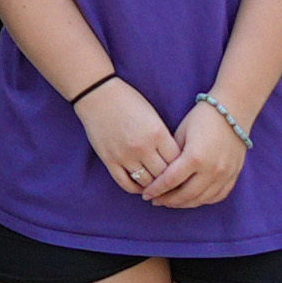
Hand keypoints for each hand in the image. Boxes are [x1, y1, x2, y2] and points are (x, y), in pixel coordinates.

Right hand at [75, 79, 179, 198]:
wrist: (97, 94)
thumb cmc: (128, 101)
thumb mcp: (153, 115)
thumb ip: (164, 138)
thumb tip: (175, 161)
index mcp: (157, 133)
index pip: (178, 161)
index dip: (183, 168)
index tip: (184, 171)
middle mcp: (142, 147)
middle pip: (164, 175)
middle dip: (170, 180)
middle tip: (175, 183)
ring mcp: (124, 155)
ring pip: (147, 182)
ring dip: (154, 185)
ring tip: (158, 185)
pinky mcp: (109, 160)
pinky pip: (126, 183)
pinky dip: (136, 188)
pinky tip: (141, 185)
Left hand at [140, 100, 254, 207]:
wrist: (232, 110)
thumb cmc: (202, 118)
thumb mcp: (181, 133)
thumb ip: (171, 156)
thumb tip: (159, 175)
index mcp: (195, 157)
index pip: (170, 181)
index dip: (156, 190)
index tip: (145, 194)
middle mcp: (211, 169)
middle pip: (185, 195)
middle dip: (167, 200)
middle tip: (156, 200)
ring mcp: (225, 174)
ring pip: (201, 199)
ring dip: (184, 203)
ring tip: (171, 201)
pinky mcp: (234, 175)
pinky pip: (217, 196)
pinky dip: (203, 200)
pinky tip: (191, 199)